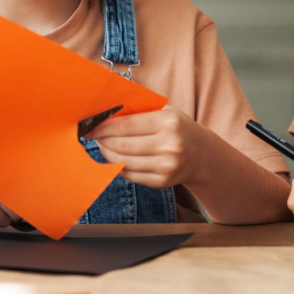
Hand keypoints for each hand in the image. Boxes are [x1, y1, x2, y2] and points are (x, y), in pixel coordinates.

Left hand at [92, 106, 206, 188]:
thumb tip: (106, 113)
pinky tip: (115, 158)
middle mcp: (170, 145)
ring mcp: (167, 166)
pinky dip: (118, 167)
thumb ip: (140, 110)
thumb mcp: (165, 111)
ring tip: (103, 146)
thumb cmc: (178, 128)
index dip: (104, 126)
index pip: (126, 125)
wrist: (202, 154)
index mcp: (169, 122)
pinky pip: (131, 175)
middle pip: (122, 145)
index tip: (91, 126)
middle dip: (103, 140)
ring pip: (123, 162)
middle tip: (94, 136)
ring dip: (107, 154)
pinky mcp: (162, 182)